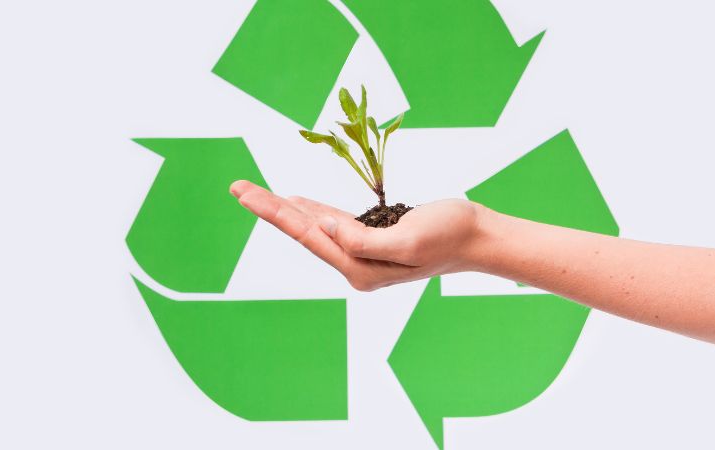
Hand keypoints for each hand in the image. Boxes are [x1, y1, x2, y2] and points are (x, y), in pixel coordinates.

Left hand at [230, 180, 485, 290]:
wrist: (478, 237)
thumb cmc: (449, 235)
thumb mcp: (408, 239)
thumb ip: (364, 240)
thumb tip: (326, 227)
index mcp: (360, 267)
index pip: (307, 235)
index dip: (274, 212)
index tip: (246, 193)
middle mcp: (356, 263)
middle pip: (303, 231)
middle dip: (269, 208)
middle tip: (237, 187)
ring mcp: (363, 252)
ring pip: (314, 226)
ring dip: (286, 209)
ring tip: (256, 194)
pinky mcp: (373, 237)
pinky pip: (333, 222)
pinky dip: (312, 210)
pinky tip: (296, 203)